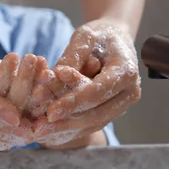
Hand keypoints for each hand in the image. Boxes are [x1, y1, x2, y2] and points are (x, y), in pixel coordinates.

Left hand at [34, 19, 140, 146]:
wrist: (116, 39)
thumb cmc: (99, 35)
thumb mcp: (85, 36)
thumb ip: (72, 56)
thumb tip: (56, 75)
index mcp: (126, 71)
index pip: (97, 92)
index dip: (73, 103)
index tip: (50, 112)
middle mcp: (129, 92)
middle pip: (96, 114)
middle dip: (66, 123)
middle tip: (39, 129)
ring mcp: (123, 104)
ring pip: (93, 123)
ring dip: (65, 129)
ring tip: (39, 132)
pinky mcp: (113, 111)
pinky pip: (91, 123)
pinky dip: (70, 128)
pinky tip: (48, 131)